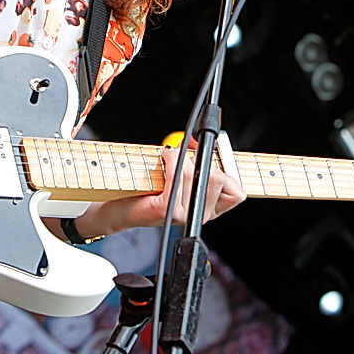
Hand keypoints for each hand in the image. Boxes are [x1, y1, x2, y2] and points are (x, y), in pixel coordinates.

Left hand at [74, 145, 245, 236]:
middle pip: (219, 178)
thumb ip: (194, 157)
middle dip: (202, 158)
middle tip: (182, 155)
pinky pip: (180, 175)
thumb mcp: (177, 169)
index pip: (237, 191)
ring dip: (182, 156)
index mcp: (209, 208)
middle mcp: (199, 214)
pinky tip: (163, 158)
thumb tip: (201, 139)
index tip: (215, 151)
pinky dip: (172, 159)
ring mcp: (183, 214)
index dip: (228, 167)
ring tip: (167, 158)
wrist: (116, 207)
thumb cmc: (145, 187)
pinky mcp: (166, 209)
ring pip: (200, 173)